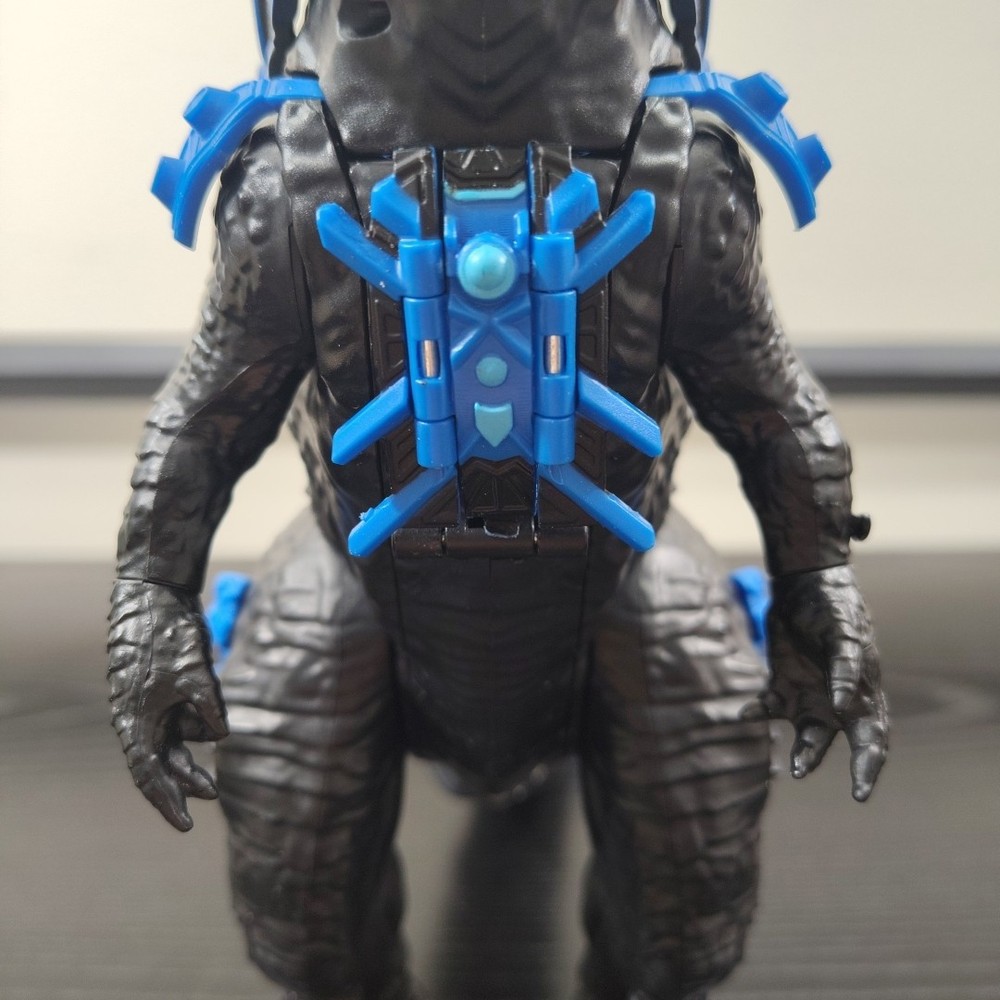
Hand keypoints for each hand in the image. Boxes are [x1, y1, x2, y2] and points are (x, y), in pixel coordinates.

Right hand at [108, 579, 228, 829]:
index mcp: (135, 719)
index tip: (186, 824)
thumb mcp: (195, 674)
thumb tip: (221, 737)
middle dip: (184, 783)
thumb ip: (209, 710)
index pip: (149, 773)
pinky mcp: (162, 685)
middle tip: (211, 799)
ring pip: (173, 739)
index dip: (166, 800)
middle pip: (161, 761)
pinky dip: (196, 725)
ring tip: (212, 781)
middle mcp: (137, 715)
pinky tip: (212, 727)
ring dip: (192, 756)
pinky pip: (180, 716)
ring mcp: (149, 700)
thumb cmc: (169, 633)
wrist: (157, 592)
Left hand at [758, 565, 888, 800]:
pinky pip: (769, 707)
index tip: (859, 793)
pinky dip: (757, 712)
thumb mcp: (843, 633)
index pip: (872, 739)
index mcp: (863, 692)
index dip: (868, 768)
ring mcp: (809, 694)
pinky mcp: (782, 684)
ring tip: (780, 761)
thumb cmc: (834, 606)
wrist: (803, 583)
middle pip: (836, 743)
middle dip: (817, 760)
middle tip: (798, 771)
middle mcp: (837, 701)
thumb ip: (844, 668)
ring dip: (791, 747)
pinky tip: (744, 712)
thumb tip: (840, 705)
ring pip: (802, 734)